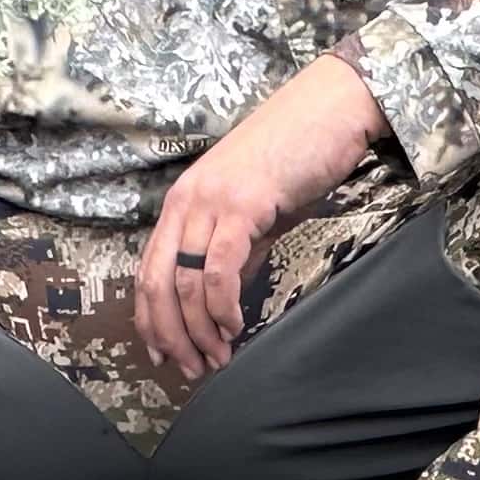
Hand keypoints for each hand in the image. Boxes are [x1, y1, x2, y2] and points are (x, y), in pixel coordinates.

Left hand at [135, 56, 392, 380]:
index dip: (151, 320)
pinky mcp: (241, 202)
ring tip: (216, 358)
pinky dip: (222, 303)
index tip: (162, 355)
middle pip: (156, 281)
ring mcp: (210, 200)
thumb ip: (236, 250)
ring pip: (183, 279)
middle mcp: (186, 200)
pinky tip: (233, 325)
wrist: (331, 109)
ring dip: (197, 329)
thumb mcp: (257, 212)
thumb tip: (225, 297)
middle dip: (170, 335)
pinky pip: (218, 265)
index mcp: (183, 202)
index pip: (148, 270)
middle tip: (190, 370)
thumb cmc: (298, 155)